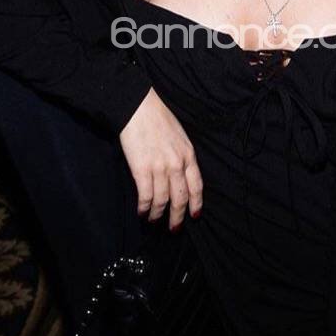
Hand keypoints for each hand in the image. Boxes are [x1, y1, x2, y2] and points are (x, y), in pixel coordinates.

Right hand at [119, 87, 203, 228]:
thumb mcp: (179, 136)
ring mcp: (160, 167)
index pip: (197, 186)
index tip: (195, 215)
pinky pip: (146, 195)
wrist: (138, 107)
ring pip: (162, 200)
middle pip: (181, 198)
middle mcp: (177, 164)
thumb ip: (181, 155)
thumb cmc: (157, 118)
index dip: (196, 203)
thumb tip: (179, 175)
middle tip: (174, 228)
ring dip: (158, 215)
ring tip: (154, 221)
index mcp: (188, 154)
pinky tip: (142, 212)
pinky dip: (144, 207)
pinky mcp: (142, 169)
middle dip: (177, 216)